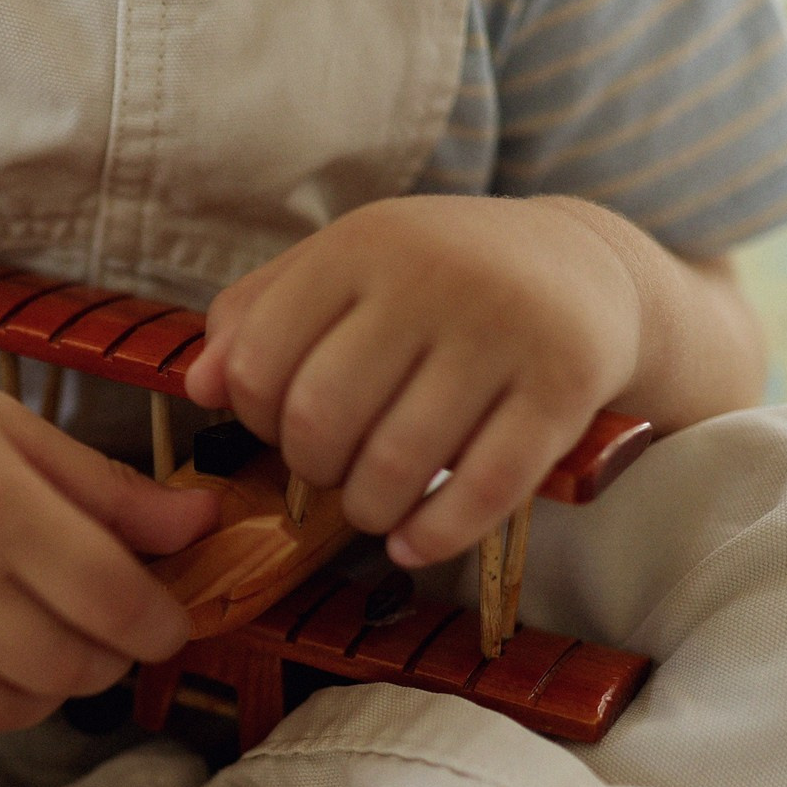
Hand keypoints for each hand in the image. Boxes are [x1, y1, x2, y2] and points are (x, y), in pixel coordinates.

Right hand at [0, 334, 219, 734]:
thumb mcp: (5, 426)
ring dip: (45, 684)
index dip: (160, 623)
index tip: (165, 619)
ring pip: (12, 712)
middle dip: (107, 654)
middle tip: (100, 623)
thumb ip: (106, 489)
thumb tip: (204, 526)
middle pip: (72, 668)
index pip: (116, 603)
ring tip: (34, 633)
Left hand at [184, 196, 644, 566]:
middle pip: (320, 419)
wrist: (586, 269)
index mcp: (364, 243)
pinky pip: (483, 491)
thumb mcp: (348, 268)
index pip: (259, 361)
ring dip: (369, 511)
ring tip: (375, 506)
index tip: (285, 427)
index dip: (255, 418)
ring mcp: (504, 330)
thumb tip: (199, 387)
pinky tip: (415, 544)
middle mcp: (434, 276)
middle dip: (313, 470)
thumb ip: (260, 315)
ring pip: (396, 465)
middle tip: (335, 471)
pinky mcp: (565, 386)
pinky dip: (435, 538)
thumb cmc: (440, 281)